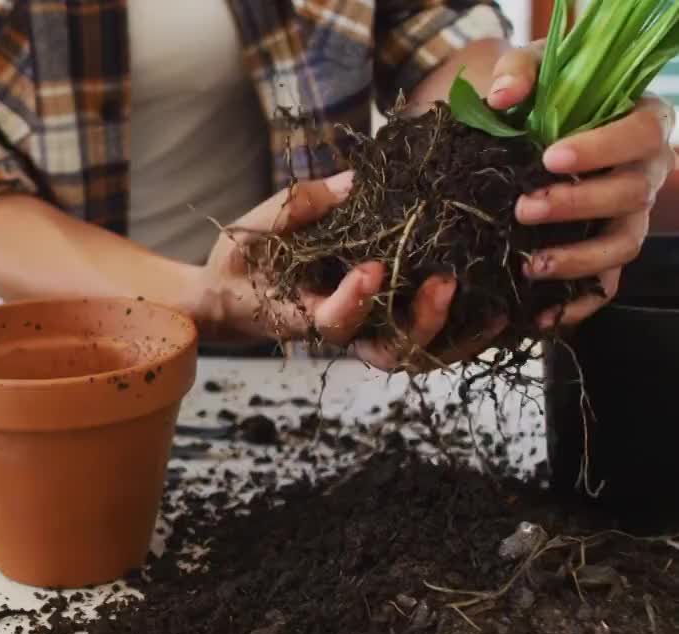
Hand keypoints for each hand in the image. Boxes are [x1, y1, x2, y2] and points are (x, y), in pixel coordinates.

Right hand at [192, 173, 499, 371]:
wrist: (232, 298)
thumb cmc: (239, 264)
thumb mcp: (252, 230)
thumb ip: (297, 207)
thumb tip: (354, 179)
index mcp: (304, 313)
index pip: (333, 321)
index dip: (355, 301)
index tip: (372, 268)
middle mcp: (342, 332)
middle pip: (388, 351)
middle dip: (421, 322)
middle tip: (445, 283)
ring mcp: (366, 332)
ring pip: (417, 353)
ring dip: (457, 334)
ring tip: (497, 309)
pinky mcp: (385, 323)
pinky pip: (430, 340)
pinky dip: (465, 332)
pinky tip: (501, 309)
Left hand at [488, 43, 677, 328]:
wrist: (535, 131)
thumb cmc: (544, 95)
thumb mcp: (533, 70)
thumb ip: (519, 73)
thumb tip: (502, 96)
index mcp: (643, 123)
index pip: (640, 134)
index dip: (601, 148)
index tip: (551, 156)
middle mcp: (647, 173)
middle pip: (630, 195)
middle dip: (578, 205)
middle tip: (524, 207)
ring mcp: (629, 219)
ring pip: (621, 247)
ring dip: (577, 258)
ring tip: (527, 264)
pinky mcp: (607, 255)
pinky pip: (603, 287)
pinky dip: (575, 304)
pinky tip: (537, 317)